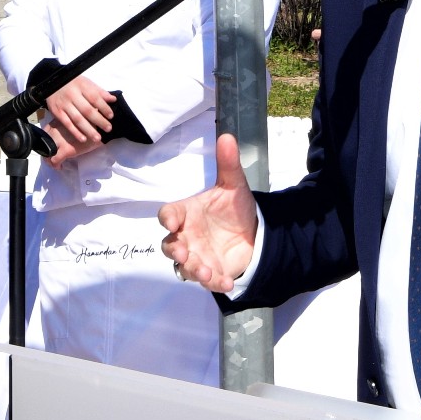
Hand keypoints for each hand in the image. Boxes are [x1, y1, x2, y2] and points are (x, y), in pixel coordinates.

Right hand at [42, 76, 113, 163]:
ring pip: (77, 119)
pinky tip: (83, 139)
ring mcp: (64, 104)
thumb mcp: (86, 83)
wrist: (51, 82)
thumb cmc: (73, 83)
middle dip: (99, 121)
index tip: (111, 116)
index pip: (95, 98)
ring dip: (88, 130)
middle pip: (87, 110)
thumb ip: (99, 91)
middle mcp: (72, 95)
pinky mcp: (57, 112)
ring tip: (98, 138)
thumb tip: (113, 99)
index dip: (104, 107)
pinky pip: (67, 124)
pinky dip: (75, 132)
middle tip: (108, 129)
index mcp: (81, 86)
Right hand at [159, 134, 258, 292]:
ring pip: (185, 267)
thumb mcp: (234, 186)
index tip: (171, 220)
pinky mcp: (212, 272)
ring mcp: (197, 256)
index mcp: (187, 213)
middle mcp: (187, 236)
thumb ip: (228, 164)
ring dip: (193, 270)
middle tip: (182, 252)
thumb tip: (227, 136)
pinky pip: (208, 281)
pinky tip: (227, 282)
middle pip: (170, 245)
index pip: (169, 214)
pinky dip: (215, 283)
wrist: (252, 232)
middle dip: (174, 250)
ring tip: (206, 273)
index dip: (168, 217)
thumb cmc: (233, 209)